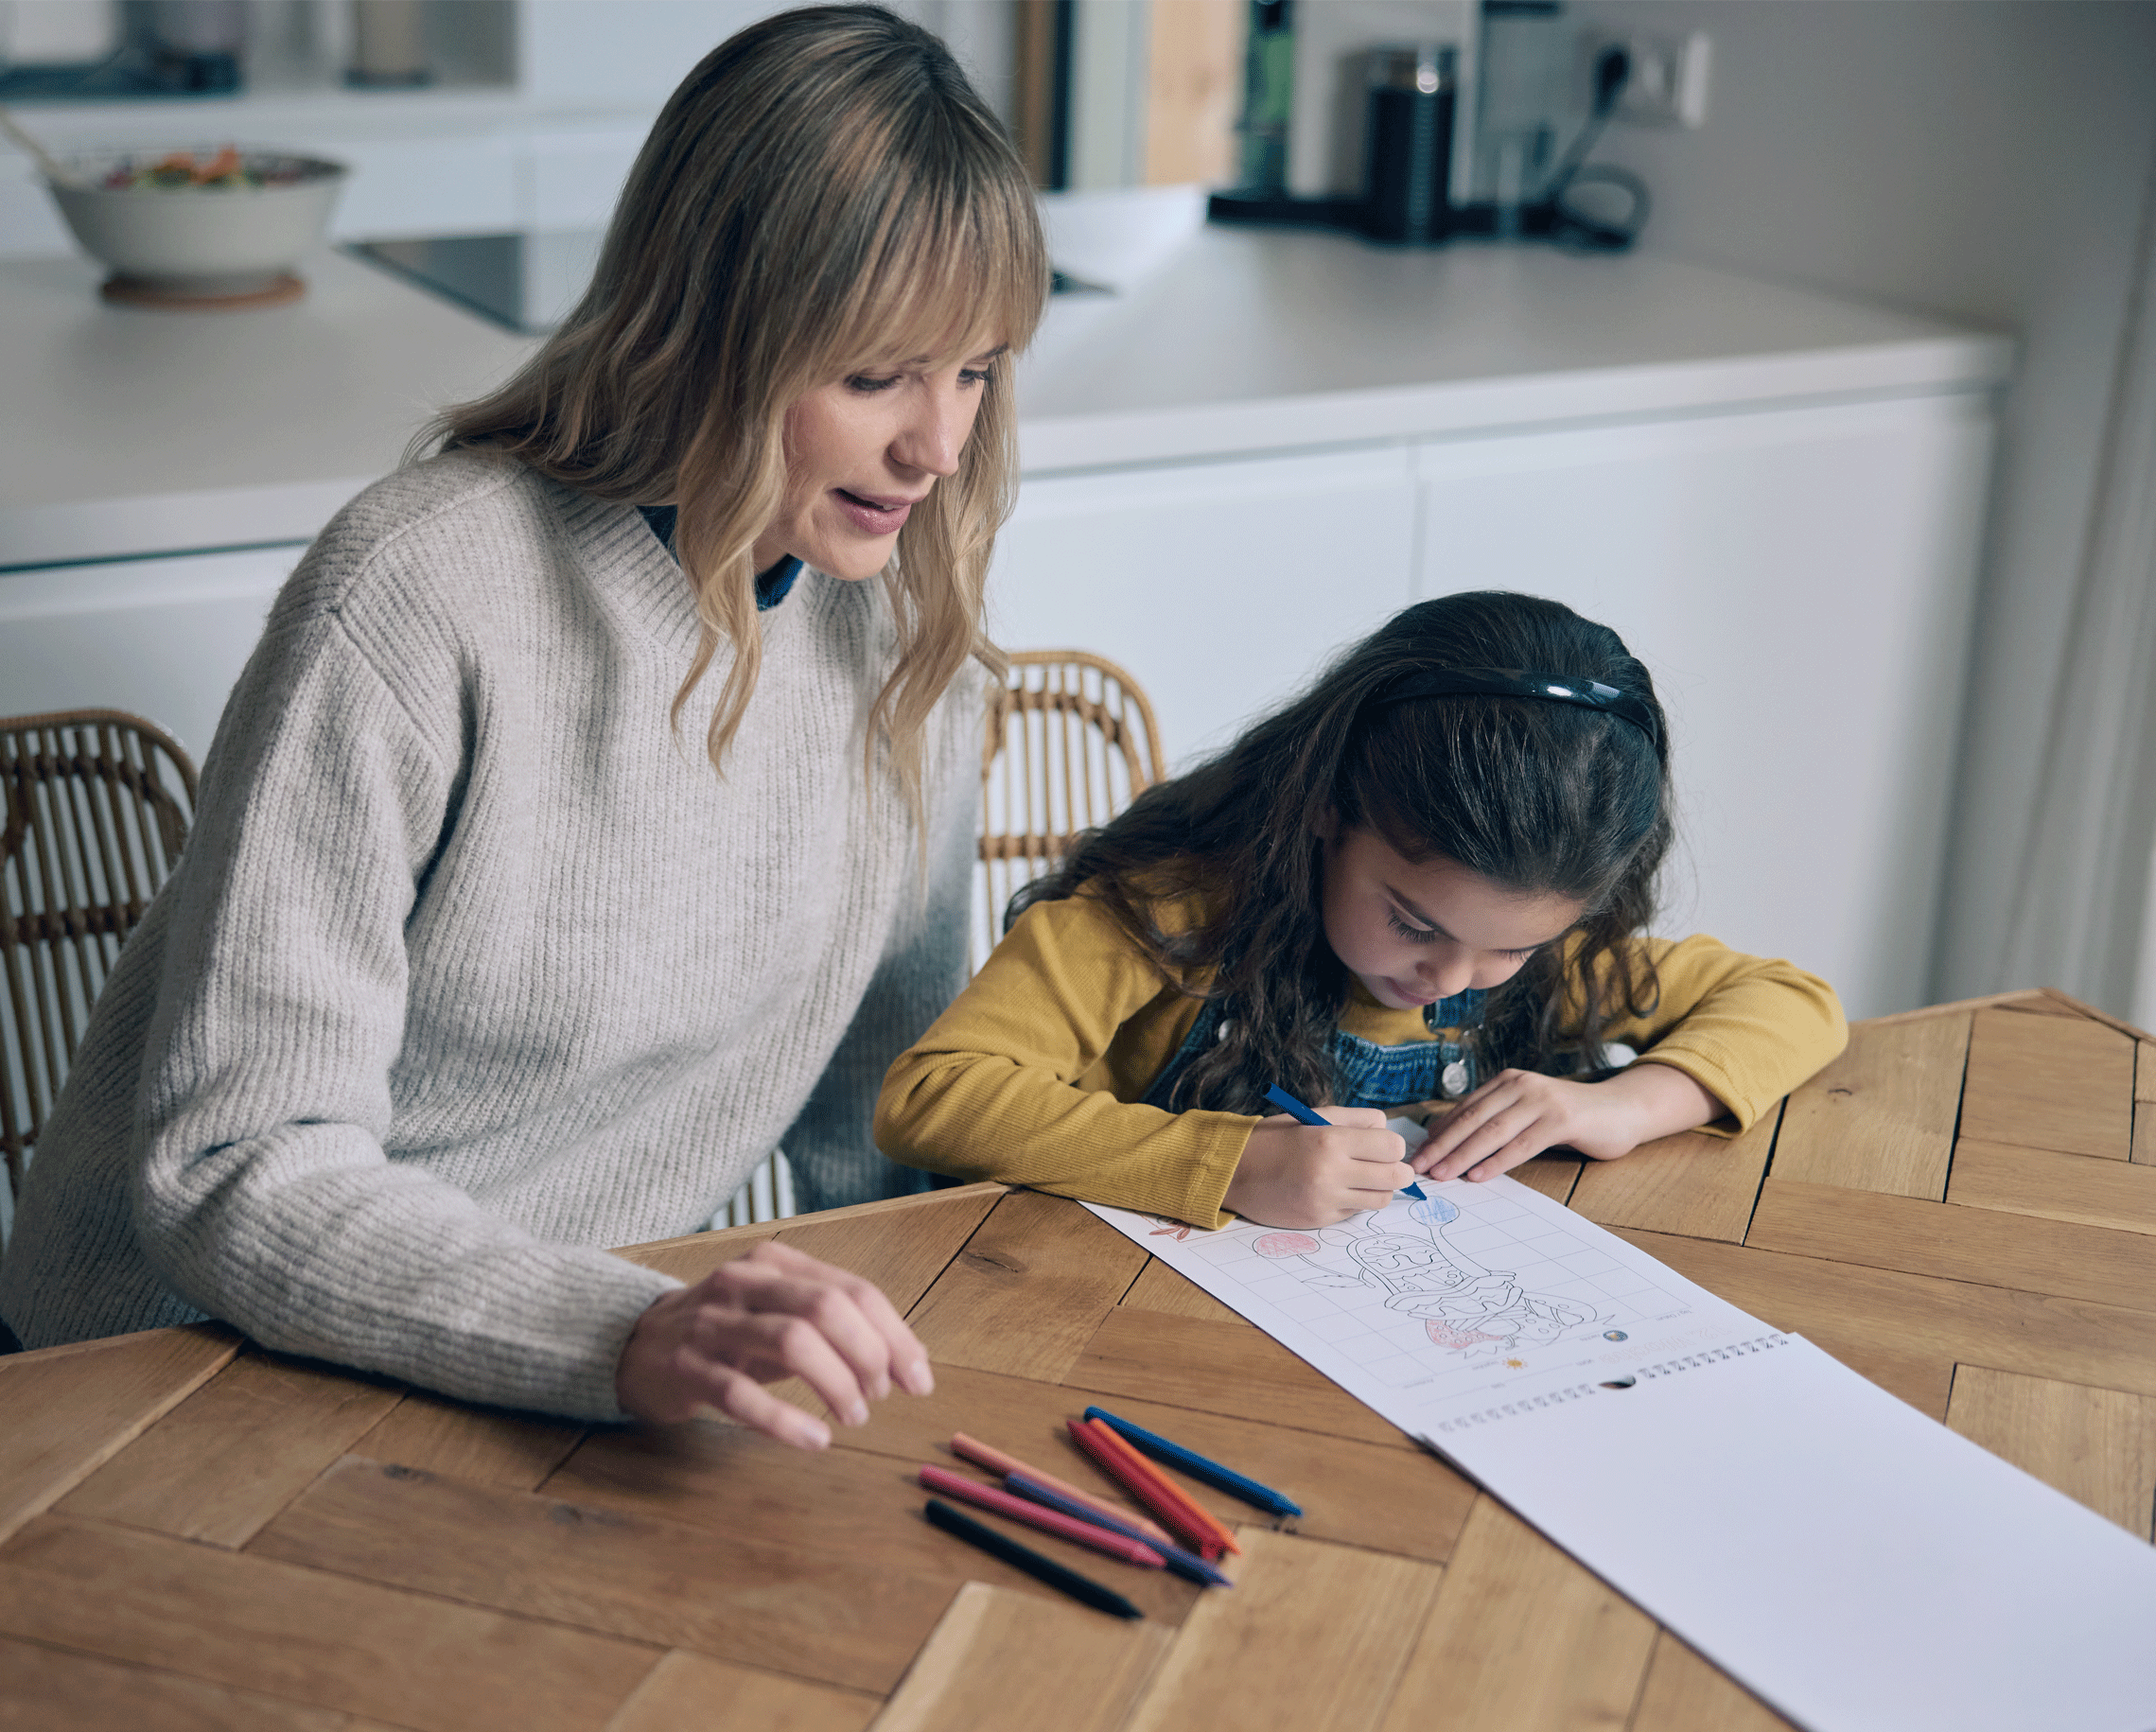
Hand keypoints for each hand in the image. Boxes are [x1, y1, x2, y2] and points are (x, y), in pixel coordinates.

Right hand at [615, 1240, 933, 1447]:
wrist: (637, 1345)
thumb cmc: (729, 1332)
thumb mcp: (783, 1316)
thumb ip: (840, 1328)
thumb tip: (912, 1358)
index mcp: (777, 1264)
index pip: (852, 1290)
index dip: (894, 1335)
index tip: (919, 1378)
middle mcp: (745, 1283)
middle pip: (825, 1308)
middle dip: (868, 1355)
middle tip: (882, 1397)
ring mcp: (712, 1323)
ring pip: (790, 1342)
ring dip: (835, 1384)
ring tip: (855, 1417)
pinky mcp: (686, 1368)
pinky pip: (739, 1394)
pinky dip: (783, 1420)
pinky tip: (813, 1440)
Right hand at [1224, 1106, 1413, 1226]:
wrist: (1234, 1173)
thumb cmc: (1274, 1139)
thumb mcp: (1312, 1116)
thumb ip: (1354, 1119)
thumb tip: (1387, 1129)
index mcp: (1330, 1139)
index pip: (1392, 1146)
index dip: (1392, 1145)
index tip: (1380, 1145)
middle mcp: (1331, 1172)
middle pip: (1396, 1176)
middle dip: (1397, 1170)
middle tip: (1384, 1165)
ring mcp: (1326, 1199)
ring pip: (1381, 1199)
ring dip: (1378, 1188)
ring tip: (1362, 1178)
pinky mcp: (1320, 1219)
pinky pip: (1356, 1212)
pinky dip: (1354, 1201)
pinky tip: (1336, 1189)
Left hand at [1412, 1062, 1721, 1182]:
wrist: (1620, 1110)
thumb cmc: (1568, 1118)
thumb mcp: (1526, 1113)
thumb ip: (1495, 1121)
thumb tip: (1449, 1142)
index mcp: (1506, 1081)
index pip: (1464, 1109)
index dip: (1439, 1134)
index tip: (1417, 1155)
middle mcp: (1520, 1085)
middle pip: (1472, 1119)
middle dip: (1442, 1145)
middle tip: (1419, 1167)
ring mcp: (1541, 1100)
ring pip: (1493, 1131)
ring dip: (1464, 1155)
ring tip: (1442, 1175)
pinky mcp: (1562, 1119)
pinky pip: (1522, 1143)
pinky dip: (1498, 1161)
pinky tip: (1479, 1175)